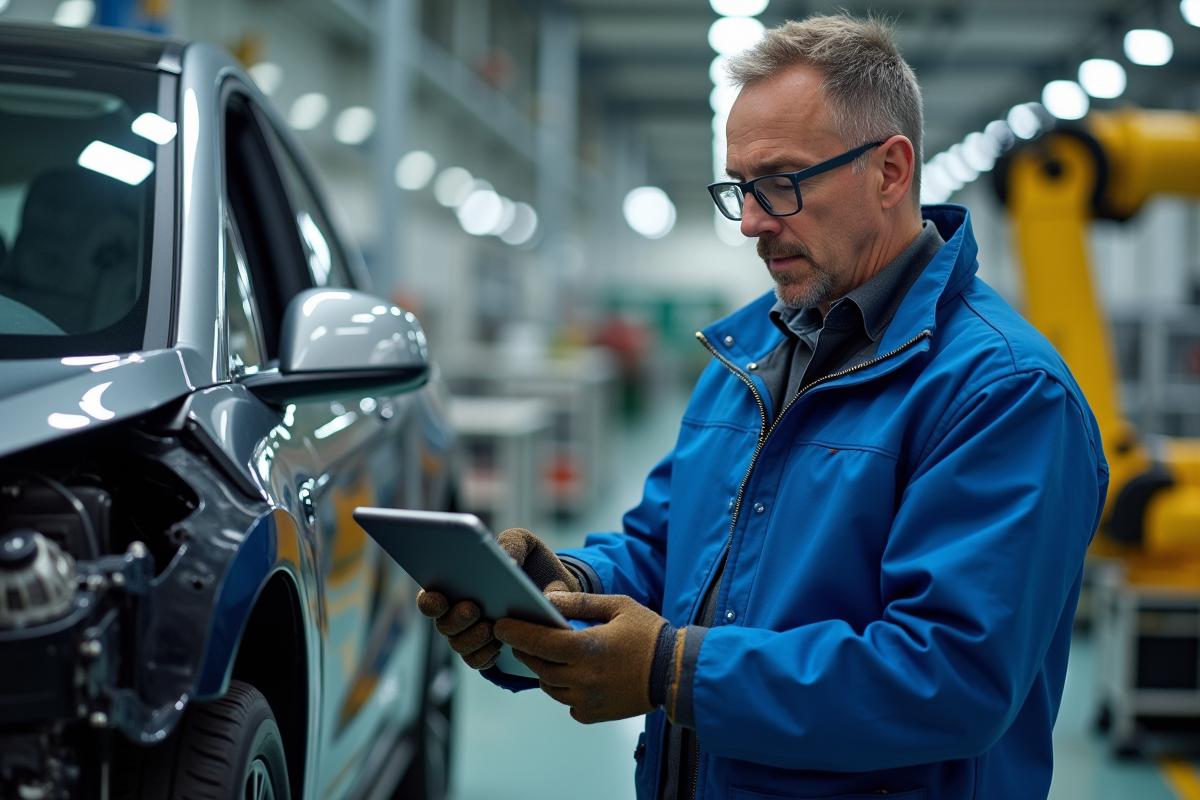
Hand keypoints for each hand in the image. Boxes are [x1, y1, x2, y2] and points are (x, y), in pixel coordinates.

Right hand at [414, 527, 578, 670]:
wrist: (558, 588)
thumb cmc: (530, 562)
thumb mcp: (524, 543)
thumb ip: (512, 542)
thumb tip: (507, 559)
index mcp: (457, 585)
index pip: (430, 597)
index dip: (429, 600)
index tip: (440, 597)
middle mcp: (457, 612)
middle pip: (443, 624)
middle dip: (456, 618)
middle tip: (474, 608)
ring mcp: (471, 635)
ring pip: (459, 644)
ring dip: (471, 637)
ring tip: (490, 627)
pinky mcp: (487, 652)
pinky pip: (478, 660)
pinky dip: (485, 654)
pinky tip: (499, 645)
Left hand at [494, 593, 667, 723]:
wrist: (677, 672)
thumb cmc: (649, 634)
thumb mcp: (618, 606)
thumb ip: (581, 602)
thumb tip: (549, 601)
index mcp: (586, 648)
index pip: (538, 642)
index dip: (516, 633)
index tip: (500, 625)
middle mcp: (582, 678)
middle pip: (539, 666)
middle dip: (526, 650)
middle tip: (520, 638)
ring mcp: (587, 700)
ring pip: (550, 686)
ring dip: (545, 670)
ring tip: (550, 655)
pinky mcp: (595, 714)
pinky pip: (567, 703)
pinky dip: (565, 690)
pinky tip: (575, 676)